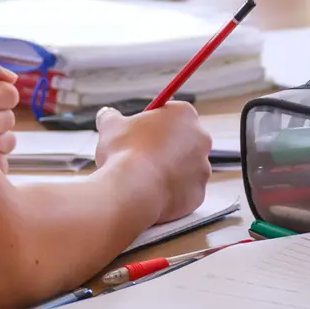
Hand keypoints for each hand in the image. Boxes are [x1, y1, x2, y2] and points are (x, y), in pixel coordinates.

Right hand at [94, 101, 211, 225]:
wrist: (133, 191)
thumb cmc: (124, 152)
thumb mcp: (111, 126)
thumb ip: (111, 116)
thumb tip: (106, 114)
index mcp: (184, 115)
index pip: (173, 114)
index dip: (154, 124)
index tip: (140, 133)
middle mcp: (201, 139)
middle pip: (183, 141)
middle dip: (165, 148)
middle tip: (141, 156)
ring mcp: (203, 168)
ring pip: (185, 168)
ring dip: (169, 171)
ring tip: (145, 178)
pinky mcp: (198, 194)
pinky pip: (184, 192)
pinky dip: (170, 193)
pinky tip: (152, 193)